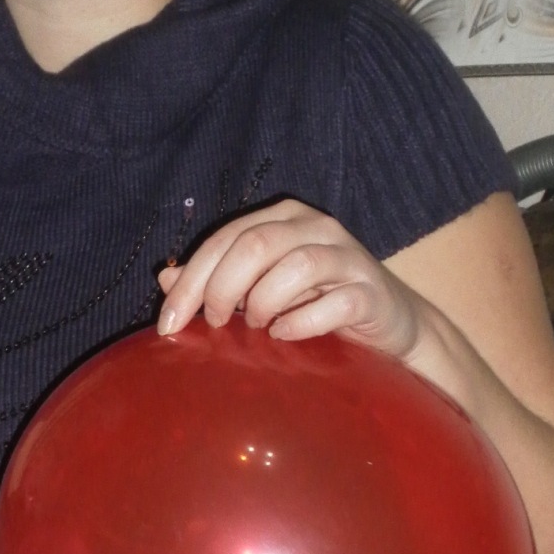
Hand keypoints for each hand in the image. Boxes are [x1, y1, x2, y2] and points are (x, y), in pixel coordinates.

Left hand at [157, 199, 424, 358]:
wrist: (390, 327)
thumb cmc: (315, 304)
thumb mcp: (260, 289)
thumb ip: (216, 280)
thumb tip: (164, 279)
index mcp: (284, 218)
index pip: (225, 239)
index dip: (190, 280)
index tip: (168, 322)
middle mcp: (316, 227)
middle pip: (255, 245)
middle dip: (222, 288)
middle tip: (214, 323)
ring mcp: (349, 256)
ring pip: (296, 266)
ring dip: (264, 302)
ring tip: (256, 328)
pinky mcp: (372, 292)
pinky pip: (335, 302)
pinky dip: (302, 321)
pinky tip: (286, 335)